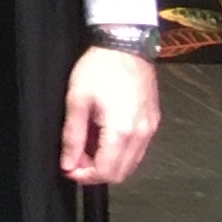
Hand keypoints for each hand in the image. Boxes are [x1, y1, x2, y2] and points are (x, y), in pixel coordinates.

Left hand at [61, 44, 161, 184]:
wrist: (125, 45)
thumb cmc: (100, 67)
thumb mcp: (77, 100)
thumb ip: (73, 136)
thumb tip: (68, 163)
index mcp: (122, 130)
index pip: (106, 171)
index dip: (85, 176)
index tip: (69, 169)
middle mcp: (141, 134)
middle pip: (121, 172)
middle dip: (96, 172)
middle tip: (76, 158)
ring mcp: (150, 128)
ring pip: (131, 163)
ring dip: (109, 162)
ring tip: (88, 145)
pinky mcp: (152, 122)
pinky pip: (138, 149)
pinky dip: (121, 151)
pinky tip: (104, 136)